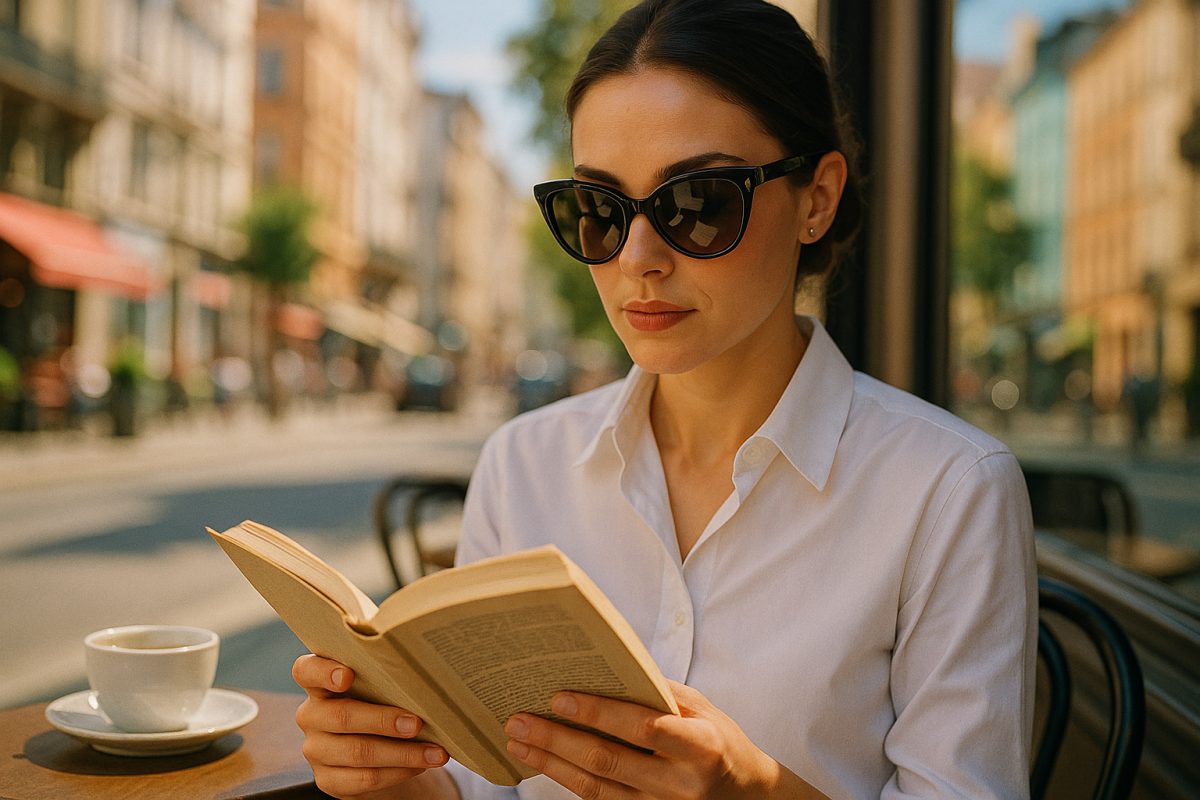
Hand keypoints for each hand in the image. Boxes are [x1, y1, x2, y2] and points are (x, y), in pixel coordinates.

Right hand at [292, 654, 453, 798]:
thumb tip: (425, 679)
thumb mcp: (377, 687)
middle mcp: (311, 715)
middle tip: (417, 723)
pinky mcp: (328, 780)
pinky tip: (420, 765)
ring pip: (358, 752)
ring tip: (435, 752)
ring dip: (403, 753)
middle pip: (341, 716)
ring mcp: (316, 750)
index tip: (347, 675)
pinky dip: (399, 772)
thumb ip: (387, 679)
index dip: (323, 671)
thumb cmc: (379, 703)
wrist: (374, 748)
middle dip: (383, 720)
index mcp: (319, 684)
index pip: (306, 671)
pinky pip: (366, 778)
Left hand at [502, 680, 826, 798]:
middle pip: (608, 761)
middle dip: (558, 740)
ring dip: (551, 764)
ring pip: (596, 788)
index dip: (598, 713)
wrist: (745, 796)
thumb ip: (657, 692)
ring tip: (518, 742)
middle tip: (519, 720)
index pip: (641, 727)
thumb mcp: (701, 708)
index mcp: (699, 746)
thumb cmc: (718, 741)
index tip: (559, 697)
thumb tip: (605, 669)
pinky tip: (542, 763)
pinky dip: (567, 780)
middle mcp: (679, 783)